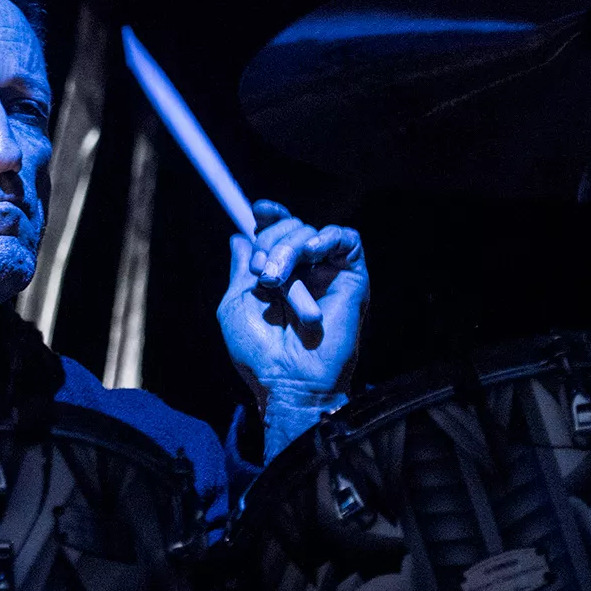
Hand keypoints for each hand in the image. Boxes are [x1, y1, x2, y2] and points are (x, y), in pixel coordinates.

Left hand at [217, 200, 368, 458]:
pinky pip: (347, 239)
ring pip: (311, 232)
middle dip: (271, 241)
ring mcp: (329, 274)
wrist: (287, 379)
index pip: (278, 231)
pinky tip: (310, 253)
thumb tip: (239, 237)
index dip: (270, 217)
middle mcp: (305, 271)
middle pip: (291, 227)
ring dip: (288, 249)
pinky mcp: (353, 278)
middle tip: (262, 274)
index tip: (258, 211)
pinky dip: (326, 238)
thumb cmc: (259, 352)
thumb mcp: (237, 304)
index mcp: (279, 275)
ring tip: (276, 280)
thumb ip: (240, 269)